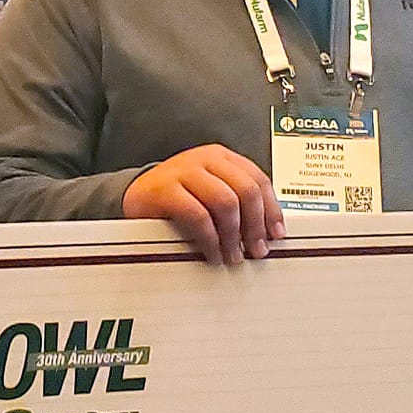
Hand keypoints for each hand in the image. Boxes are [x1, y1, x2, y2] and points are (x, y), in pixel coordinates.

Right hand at [123, 145, 283, 265]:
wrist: (136, 194)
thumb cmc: (178, 196)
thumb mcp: (211, 191)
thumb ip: (237, 202)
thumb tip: (266, 230)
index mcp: (221, 157)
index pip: (258, 179)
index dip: (271, 209)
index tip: (276, 233)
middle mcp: (205, 159)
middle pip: (246, 190)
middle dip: (256, 225)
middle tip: (257, 249)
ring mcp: (184, 171)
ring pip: (226, 202)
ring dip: (234, 235)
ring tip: (233, 255)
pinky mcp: (165, 189)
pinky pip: (198, 216)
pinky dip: (210, 239)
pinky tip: (213, 252)